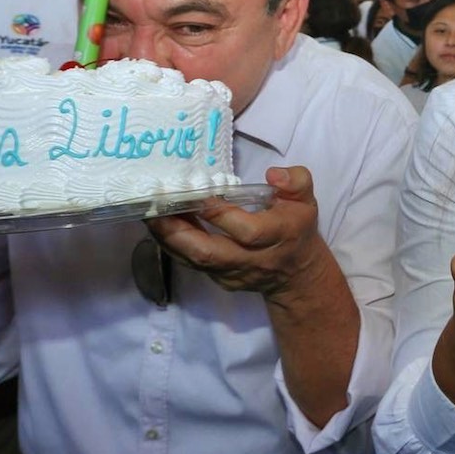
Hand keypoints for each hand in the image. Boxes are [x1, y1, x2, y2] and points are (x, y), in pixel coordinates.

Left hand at [144, 165, 330, 300]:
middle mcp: (252, 259)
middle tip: (153, 207)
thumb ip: (296, 181)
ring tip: (148, 213)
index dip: (219, 213)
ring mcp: (233, 273)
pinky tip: (160, 224)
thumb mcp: (306, 199)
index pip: (245, 230)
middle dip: (177, 231)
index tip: (197, 193)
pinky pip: (191, 263)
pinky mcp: (219, 279)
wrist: (295, 274)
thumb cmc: (296, 228)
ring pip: (194, 260)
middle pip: (209, 253)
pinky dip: (172, 244)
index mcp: (277, 236)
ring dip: (167, 237)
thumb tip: (274, 174)